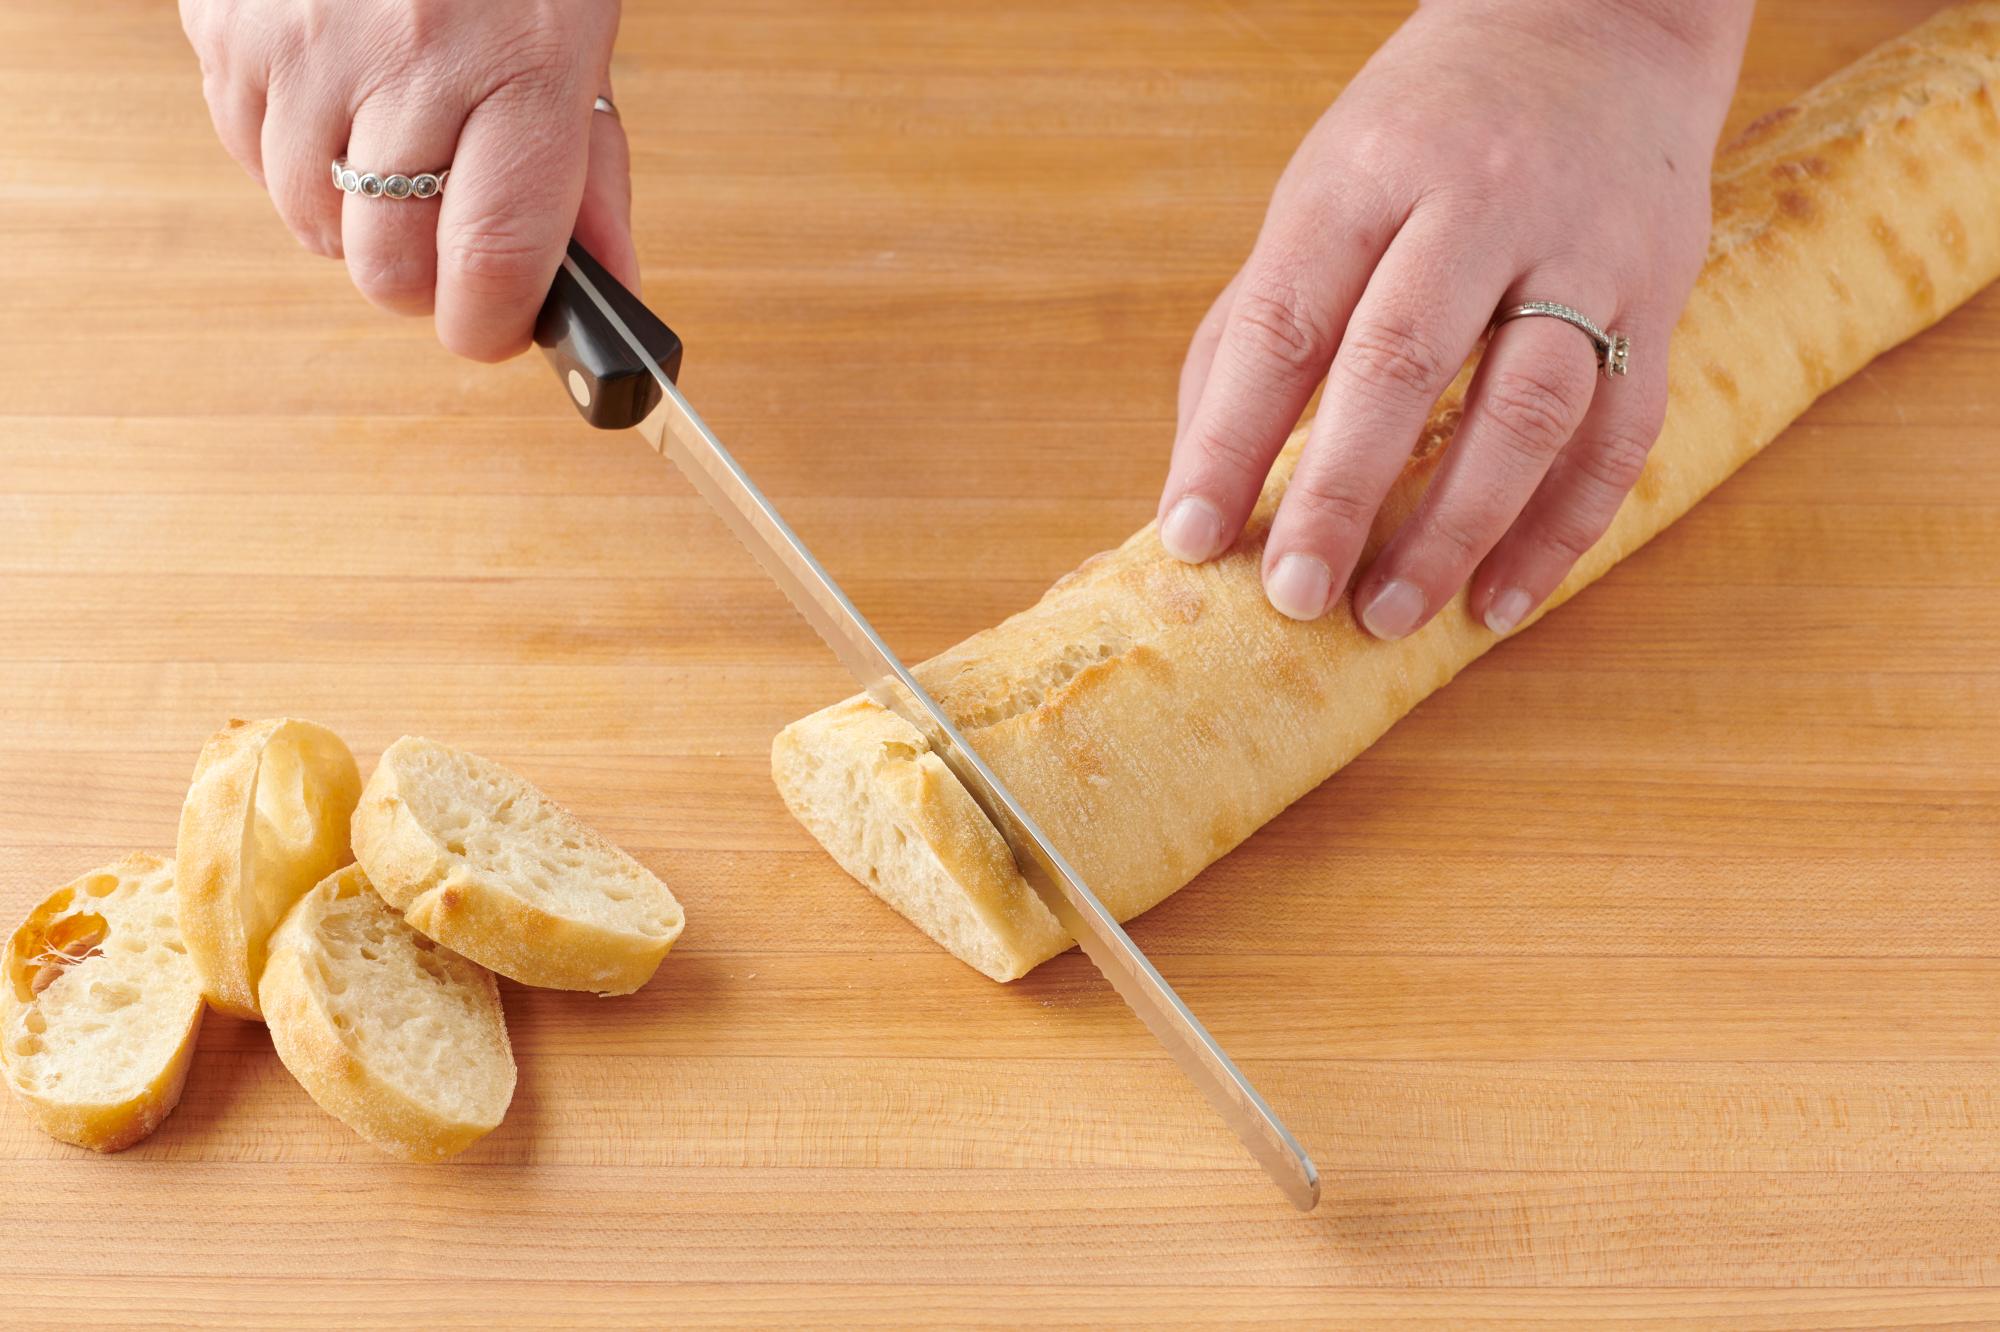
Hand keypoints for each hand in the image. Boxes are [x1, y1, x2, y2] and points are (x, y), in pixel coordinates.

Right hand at [181, 0, 636, 360]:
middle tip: (447, 242)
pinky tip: (338, 101)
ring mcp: (304, 43)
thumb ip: (592, 181)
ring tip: (393, 145)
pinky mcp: (227, 24)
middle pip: (387, 268)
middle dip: (420, 283)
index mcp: (521, 70)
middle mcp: (407, 59)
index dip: (489, 326)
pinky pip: (248, 155)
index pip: (493, 260)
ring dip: (353, 219)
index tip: (494, 329)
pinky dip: (294, 158)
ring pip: (309, 226)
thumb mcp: (578, 49)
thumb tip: (604, 294)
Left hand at [1158, 0, 1751, 635]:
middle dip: (1338, 494)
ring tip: (1390, 616)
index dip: (1229, 440)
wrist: (1597, 22)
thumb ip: (1254, 328)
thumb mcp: (1321, 195)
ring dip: (1454, 530)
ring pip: (1525, 408)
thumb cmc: (1424, 137)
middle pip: (1400, 363)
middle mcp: (1476, 204)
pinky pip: (1618, 434)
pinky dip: (1560, 532)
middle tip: (1296, 596)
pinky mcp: (1659, 294)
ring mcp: (1581, 249)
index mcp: (1364, 177)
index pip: (1282, 323)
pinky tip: (1500, 600)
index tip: (1191, 539)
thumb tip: (1199, 483)